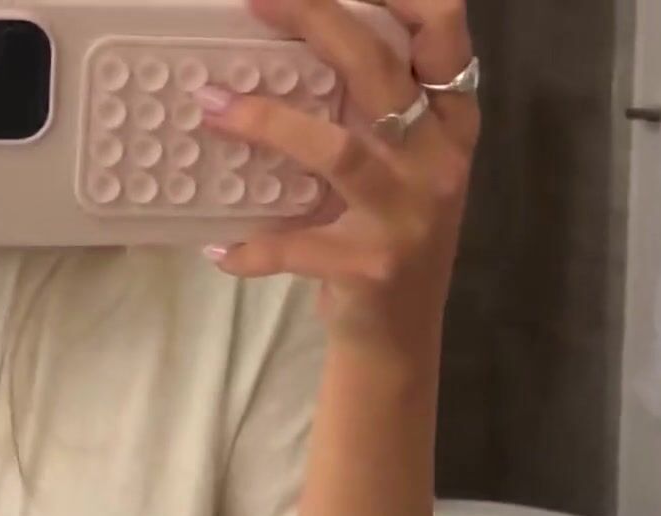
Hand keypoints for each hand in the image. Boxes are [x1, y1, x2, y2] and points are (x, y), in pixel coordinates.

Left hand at [196, 0, 479, 357]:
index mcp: (449, 119)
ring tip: (211, 106)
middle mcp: (438, 158)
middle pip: (378, 67)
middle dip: (314, 20)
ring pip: (337, 149)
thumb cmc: (388, 232)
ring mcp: (408, 214)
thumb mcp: (399, 160)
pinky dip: (250, 246)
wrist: (398, 339)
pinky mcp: (372, 266)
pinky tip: (218, 246)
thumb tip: (291, 35)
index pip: (442, 28)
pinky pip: (296, 245)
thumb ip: (368, 104)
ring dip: (267, 122)